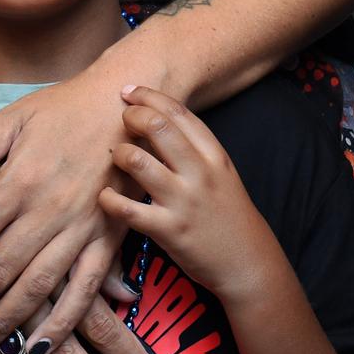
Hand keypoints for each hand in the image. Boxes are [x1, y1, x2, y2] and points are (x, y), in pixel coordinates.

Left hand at [0, 72, 137, 353]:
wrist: (124, 105)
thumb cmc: (63, 109)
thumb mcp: (14, 117)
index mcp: (16, 183)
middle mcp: (46, 213)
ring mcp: (79, 231)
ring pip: (34, 291)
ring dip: (2, 326)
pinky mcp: (108, 240)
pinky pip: (83, 292)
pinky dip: (60, 325)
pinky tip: (37, 349)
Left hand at [98, 86, 276, 303]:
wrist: (247, 261)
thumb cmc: (226, 213)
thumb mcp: (220, 173)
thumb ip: (193, 149)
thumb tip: (154, 121)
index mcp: (213, 155)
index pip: (178, 112)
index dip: (149, 96)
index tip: (129, 92)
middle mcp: (199, 173)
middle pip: (157, 127)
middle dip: (131, 117)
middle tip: (121, 121)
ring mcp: (183, 201)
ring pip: (138, 162)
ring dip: (119, 155)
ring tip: (117, 159)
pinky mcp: (168, 230)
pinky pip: (127, 209)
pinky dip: (109, 199)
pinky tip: (106, 196)